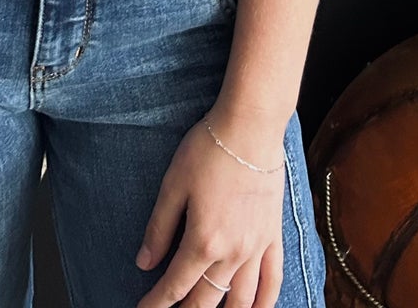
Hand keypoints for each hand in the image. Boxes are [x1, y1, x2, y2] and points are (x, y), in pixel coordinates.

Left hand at [134, 112, 285, 307]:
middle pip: (206, 300)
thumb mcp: (173, 185)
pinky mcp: (273, 237)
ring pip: (240, 300)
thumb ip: (159, 228)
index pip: (176, 286)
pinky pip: (272, 282)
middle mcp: (232, 253)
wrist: (251, 128)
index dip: (157, 302)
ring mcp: (256, 248)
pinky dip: (263, 303)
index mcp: (203, 241)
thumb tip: (144, 263)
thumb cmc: (208, 150)